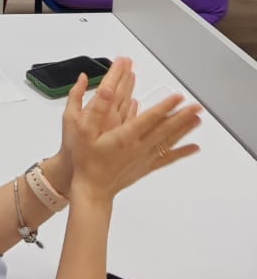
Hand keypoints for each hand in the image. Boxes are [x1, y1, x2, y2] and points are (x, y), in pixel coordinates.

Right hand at [63, 58, 200, 204]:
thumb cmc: (85, 159)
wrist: (92, 188)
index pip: (150, 118)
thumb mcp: (80, 129)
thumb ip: (94, 108)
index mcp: (124, 136)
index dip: (165, 106)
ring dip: (184, 129)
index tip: (177, 97)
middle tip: (197, 106)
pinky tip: (194, 148)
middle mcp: (138, 147)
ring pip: (169, 141)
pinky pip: (168, 158)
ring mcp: (144, 157)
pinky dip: (182, 152)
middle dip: (182, 116)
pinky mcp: (146, 166)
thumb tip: (105, 89)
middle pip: (165, 129)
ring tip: (198, 119)